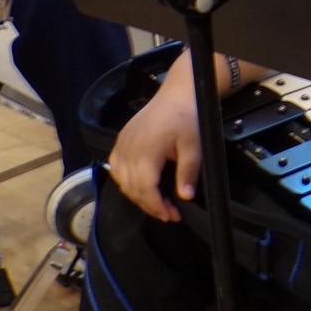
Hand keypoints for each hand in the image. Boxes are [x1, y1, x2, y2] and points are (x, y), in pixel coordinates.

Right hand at [107, 58, 201, 220]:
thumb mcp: (194, 146)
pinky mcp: (120, 140)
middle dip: (150, 205)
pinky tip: (141, 187)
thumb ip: (188, 173)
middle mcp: (128, 149)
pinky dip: (126, 181)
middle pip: (131, 187)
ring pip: (121, 180)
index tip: (172, 216)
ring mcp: (121, 144)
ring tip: (157, 203)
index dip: (156, 206)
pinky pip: (116, 168)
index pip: (144, 188)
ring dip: (137, 195)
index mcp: (146, 150)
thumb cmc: (188, 118)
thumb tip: (185, 197)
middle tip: (169, 214)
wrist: (178, 94)